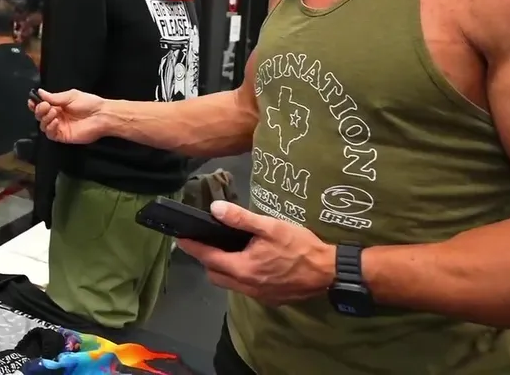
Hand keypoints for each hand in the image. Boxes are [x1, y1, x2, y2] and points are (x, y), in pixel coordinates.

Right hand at [28, 88, 107, 144]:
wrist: (101, 116)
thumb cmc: (89, 104)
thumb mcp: (70, 96)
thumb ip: (54, 96)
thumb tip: (40, 92)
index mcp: (59, 105)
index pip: (42, 106)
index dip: (35, 104)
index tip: (32, 101)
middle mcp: (58, 116)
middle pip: (40, 116)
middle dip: (39, 110)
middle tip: (45, 106)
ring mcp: (60, 127)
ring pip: (43, 125)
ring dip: (45, 118)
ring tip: (54, 112)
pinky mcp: (63, 136)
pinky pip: (50, 134)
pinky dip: (50, 127)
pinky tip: (55, 121)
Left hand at [177, 201, 336, 306]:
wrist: (329, 271)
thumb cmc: (300, 246)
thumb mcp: (270, 226)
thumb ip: (240, 219)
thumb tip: (214, 209)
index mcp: (243, 268)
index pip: (208, 258)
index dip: (192, 247)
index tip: (180, 238)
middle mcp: (246, 286)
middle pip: (214, 275)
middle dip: (206, 260)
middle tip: (205, 243)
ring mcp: (259, 295)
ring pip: (229, 284)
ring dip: (223, 270)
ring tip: (226, 251)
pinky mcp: (270, 299)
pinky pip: (245, 289)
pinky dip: (239, 277)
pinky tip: (249, 263)